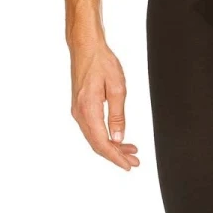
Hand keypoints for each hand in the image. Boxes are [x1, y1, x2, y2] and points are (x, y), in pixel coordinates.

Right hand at [69, 40, 140, 170]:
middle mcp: (80, 113)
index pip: (102, 143)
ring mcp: (78, 111)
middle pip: (97, 144)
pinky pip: (92, 129)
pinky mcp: (80, 107)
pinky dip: (105, 137)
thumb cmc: (101, 62)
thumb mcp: (117, 88)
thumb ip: (117, 116)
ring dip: (112, 147)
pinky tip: (118, 138)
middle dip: (116, 155)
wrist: (86, 47)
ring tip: (130, 151)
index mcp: (88, 110)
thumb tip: (118, 138)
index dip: (116, 157)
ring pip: (95, 137)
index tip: (128, 165)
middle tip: (134, 161)